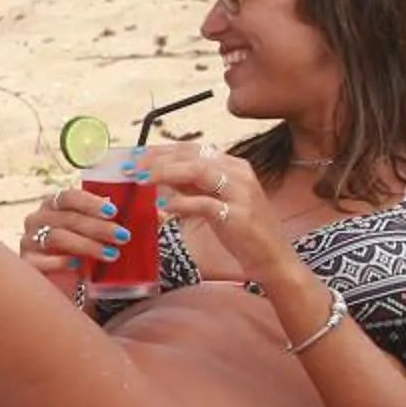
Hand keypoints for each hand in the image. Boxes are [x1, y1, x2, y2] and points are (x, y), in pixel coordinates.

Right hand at [18, 177, 130, 282]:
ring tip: (112, 254)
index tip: (113, 212)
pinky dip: (63, 262)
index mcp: (53, 205)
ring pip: (57, 237)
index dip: (90, 202)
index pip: (68, 196)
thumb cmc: (82, 255)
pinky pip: (43, 260)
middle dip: (98, 227)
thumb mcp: (95, 236)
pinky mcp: (27, 263)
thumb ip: (109, 221)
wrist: (64, 286)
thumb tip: (147, 209)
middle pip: (67, 217)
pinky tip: (79, 266)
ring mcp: (29, 240)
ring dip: (88, 245)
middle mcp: (37, 219)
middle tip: (122, 236)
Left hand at [135, 141, 288, 282]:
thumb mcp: (214, 201)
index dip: (162, 151)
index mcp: (233, 165)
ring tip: (144, 181)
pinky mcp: (237, 214)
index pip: (192, 149)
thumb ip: (191, 186)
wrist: (273, 257)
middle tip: (133, 168)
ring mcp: (240, 192)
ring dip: (166, 173)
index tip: (136, 157)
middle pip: (192, 155)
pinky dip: (181, 204)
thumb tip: (159, 175)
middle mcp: (239, 172)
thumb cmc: (241, 230)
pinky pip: (204, 203)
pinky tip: (164, 209)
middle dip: (158, 159)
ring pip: (198, 170)